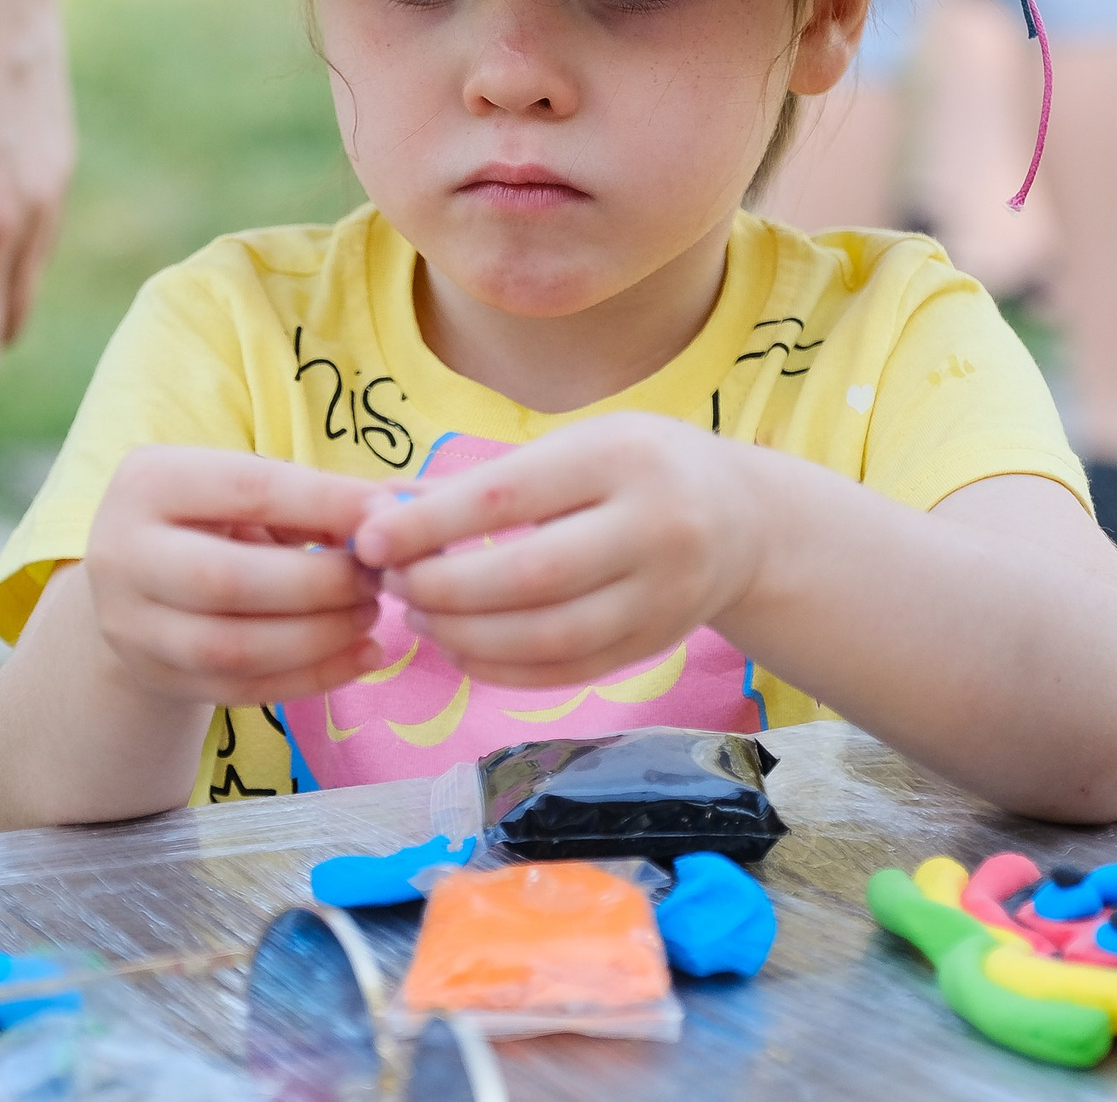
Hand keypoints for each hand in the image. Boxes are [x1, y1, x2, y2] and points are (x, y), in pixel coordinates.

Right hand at [87, 447, 386, 705]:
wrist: (137, 580)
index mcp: (148, 484)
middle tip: (377, 579)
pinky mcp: (157, 678)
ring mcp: (132, 627)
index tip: (388, 515)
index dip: (326, 503)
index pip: (248, 489)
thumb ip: (307, 499)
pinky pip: (242, 690)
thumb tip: (386, 518)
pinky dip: (313, 677)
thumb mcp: (242, 489)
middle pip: (230, 580)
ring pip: (234, 648)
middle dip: (321, 583)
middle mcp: (122, 555)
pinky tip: (361, 656)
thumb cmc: (210, 519)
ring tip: (370, 615)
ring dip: (320, 636)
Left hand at [349, 412, 763, 688]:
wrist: (746, 520)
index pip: (508, 496)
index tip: (370, 538)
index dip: (430, 525)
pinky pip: (565, 671)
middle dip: (443, 588)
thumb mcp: (576, 444)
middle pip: (530, 577)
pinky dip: (500, 669)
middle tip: (392, 583)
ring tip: (418, 615)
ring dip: (465, 635)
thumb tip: (385, 510)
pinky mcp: (655, 646)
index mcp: (621, 459)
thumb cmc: (637, 468)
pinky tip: (460, 648)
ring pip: (547, 637)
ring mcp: (661, 596)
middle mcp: (653, 528)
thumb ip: (486, 479)